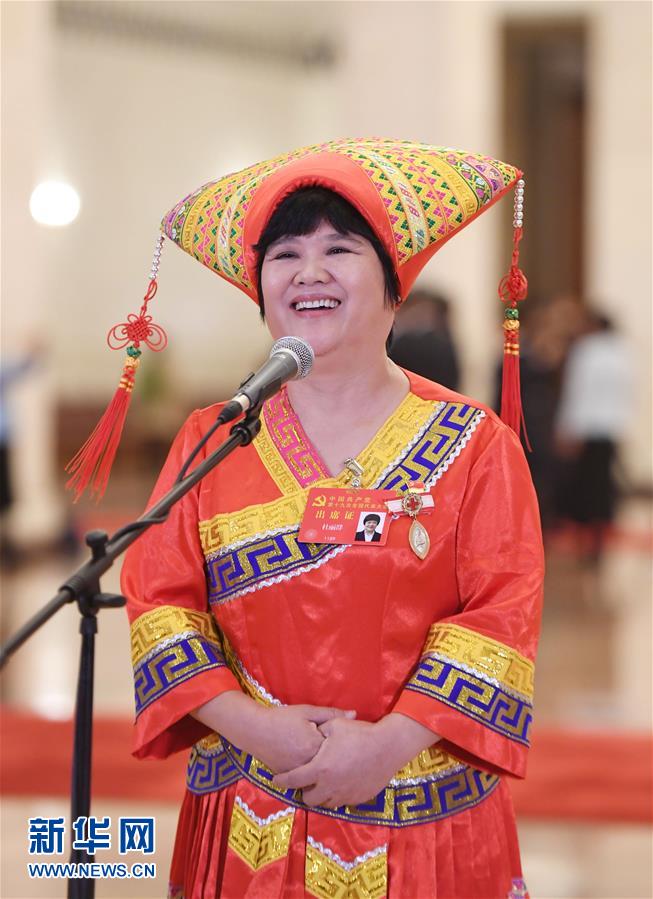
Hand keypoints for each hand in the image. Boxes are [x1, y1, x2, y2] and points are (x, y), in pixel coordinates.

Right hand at [192, 691, 355, 775]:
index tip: (353, 745)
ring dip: (327, 776)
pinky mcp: (288, 777)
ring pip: (318, 779)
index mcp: (314, 746)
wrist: (254, 730)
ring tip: (338, 772)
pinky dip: (313, 779)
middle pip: (330, 769)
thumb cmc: (282, 718)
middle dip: (339, 766)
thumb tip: (354, 714)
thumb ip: (331, 714)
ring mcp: (296, 773)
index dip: (345, 748)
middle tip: (350, 763)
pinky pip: (305, 782)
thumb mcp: (307, 711)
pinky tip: (321, 775)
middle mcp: (306, 763)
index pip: (338, 751)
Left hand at [272, 713, 438, 807]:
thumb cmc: (360, 733)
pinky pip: (342, 802)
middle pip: (308, 799)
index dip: (282, 781)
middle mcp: (330, 786)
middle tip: (306, 781)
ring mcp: (345, 795)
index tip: (276, 780)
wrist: (388, 746)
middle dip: (304, 791)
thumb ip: (319, 729)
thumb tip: (310, 732)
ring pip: (325, 803)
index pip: (293, 780)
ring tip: (323, 782)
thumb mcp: (335, 726)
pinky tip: (340, 782)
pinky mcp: (358, 799)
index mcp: (320, 768)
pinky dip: (337, 795)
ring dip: (321, 795)